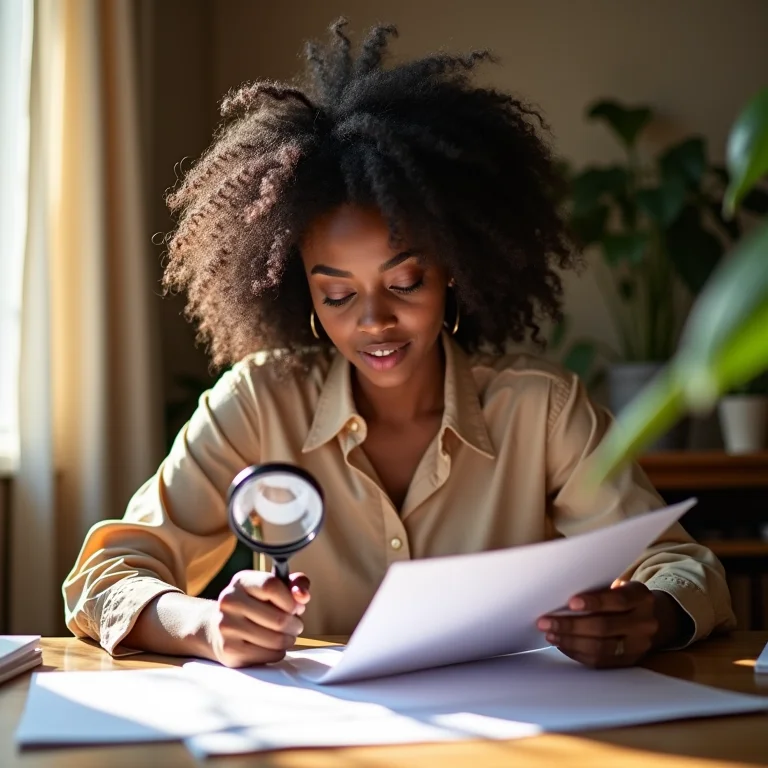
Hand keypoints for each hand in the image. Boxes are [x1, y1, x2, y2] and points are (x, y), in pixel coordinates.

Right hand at [207, 570, 310, 667]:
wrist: (217, 628)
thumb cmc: (254, 605)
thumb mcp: (272, 588)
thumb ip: (295, 585)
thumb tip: (303, 595)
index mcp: (242, 581)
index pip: (271, 586)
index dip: (291, 600)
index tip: (296, 607)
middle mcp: (230, 601)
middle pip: (278, 619)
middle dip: (295, 625)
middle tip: (295, 625)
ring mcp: (227, 626)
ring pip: (275, 639)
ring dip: (289, 640)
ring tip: (286, 636)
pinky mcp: (229, 650)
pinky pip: (268, 655)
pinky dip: (278, 652)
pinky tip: (273, 647)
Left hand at [537, 580, 658, 667]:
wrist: (654, 619)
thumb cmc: (624, 597)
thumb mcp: (620, 586)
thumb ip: (598, 590)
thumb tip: (560, 596)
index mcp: (641, 598)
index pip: (618, 600)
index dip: (594, 602)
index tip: (570, 602)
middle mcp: (645, 623)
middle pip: (605, 626)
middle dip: (571, 625)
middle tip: (545, 622)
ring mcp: (639, 646)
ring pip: (601, 647)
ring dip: (570, 641)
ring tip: (550, 634)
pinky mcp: (630, 661)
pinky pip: (600, 661)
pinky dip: (577, 653)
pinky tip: (562, 644)